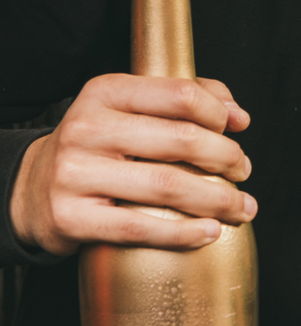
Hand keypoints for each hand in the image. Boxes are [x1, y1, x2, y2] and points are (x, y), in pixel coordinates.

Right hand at [10, 74, 256, 254]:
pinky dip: (184, 233)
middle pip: (182, 140)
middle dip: (228, 158)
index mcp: (106, 92)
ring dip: (218, 199)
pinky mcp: (71, 217)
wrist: (31, 190)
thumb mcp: (130, 108)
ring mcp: (75, 173)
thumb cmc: (99, 146)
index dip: (220, 113)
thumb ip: (186, 99)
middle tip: (244, 171)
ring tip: (241, 207)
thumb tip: (239, 116)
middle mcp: (87, 128)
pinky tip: (209, 232)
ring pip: (168, 185)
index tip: (237, 131)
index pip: (180, 94)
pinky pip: (140, 227)